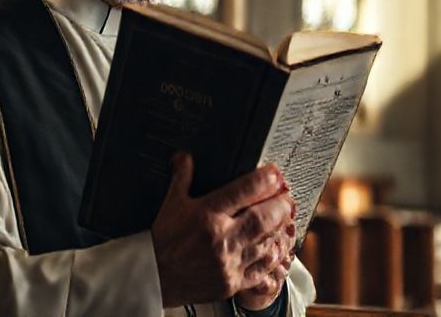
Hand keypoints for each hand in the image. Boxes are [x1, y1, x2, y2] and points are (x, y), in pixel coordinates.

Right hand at [151, 153, 295, 306]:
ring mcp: (228, 263)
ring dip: (279, 229)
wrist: (153, 277)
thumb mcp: (171, 204)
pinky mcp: (232, 283)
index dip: (265, 180)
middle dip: (280, 205)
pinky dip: (272, 257)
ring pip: (266, 243)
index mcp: (206, 215)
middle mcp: (221, 238)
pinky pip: (261, 270)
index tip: (276, 173)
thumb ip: (182, 178)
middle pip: (263, 218)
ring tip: (284, 218)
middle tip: (287, 196)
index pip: (243, 191)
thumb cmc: (164, 240)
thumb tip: (185, 157)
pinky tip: (275, 247)